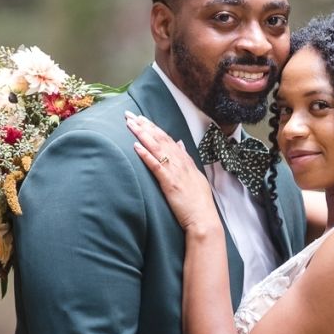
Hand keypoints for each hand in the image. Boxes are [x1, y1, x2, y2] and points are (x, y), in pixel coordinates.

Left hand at [125, 112, 219, 233]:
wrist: (204, 219)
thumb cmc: (199, 202)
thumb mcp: (195, 176)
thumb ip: (187, 159)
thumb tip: (180, 144)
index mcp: (186, 161)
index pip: (167, 139)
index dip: (154, 127)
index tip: (141, 118)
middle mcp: (180, 163)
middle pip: (160, 139)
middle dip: (144, 125)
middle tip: (129, 114)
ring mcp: (175, 172)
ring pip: (157, 148)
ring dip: (142, 135)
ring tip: (130, 124)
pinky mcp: (169, 183)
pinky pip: (156, 166)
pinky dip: (146, 155)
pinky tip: (136, 146)